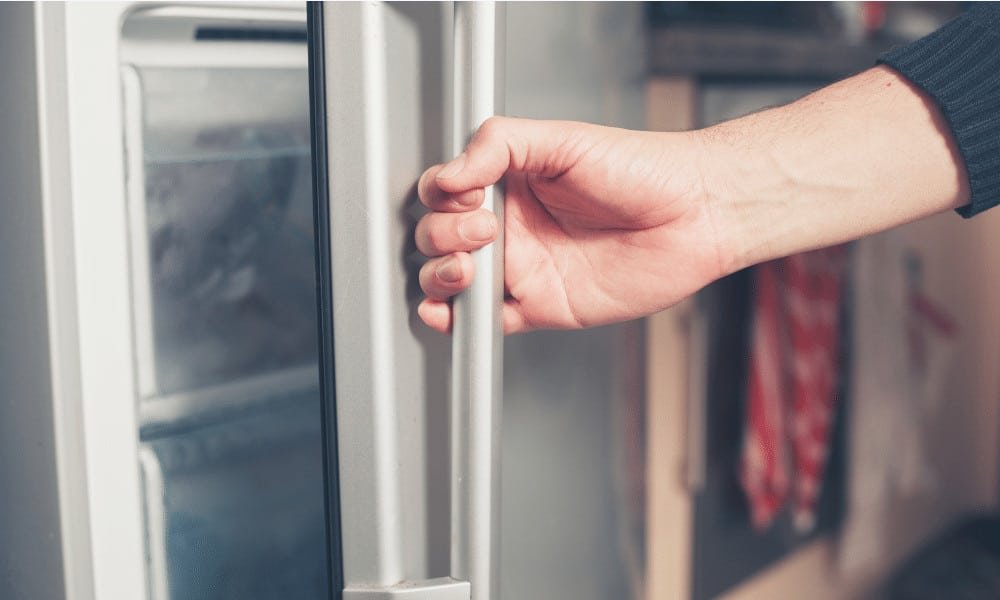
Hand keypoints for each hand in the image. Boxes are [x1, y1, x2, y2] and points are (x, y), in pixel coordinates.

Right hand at [415, 117, 729, 333]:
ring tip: (467, 268)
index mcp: (509, 182)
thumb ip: (498, 145)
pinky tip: (450, 312)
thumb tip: (449, 174)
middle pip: (439, 238)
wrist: (693, 215)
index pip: (445, 193)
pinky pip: (488, 321)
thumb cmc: (642, 170)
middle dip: (443, 237)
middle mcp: (511, 225)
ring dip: (440, 277)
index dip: (441, 197)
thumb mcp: (562, 138)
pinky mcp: (541, 306)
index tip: (464, 194)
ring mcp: (523, 267)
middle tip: (485, 229)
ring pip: (452, 282)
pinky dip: (459, 323)